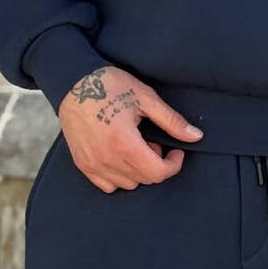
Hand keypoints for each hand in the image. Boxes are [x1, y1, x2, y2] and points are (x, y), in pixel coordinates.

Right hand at [58, 66, 201, 191]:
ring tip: (135, 146)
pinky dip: (120, 176)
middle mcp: (107, 159)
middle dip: (156, 164)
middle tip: (152, 141)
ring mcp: (93, 165)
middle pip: (145, 179)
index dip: (173, 164)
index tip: (176, 150)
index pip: (158, 173)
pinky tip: (120, 155)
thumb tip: (196, 136)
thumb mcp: (145, 98)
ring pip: (128, 185)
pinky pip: (108, 186)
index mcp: (125, 144)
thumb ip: (171, 120)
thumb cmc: (109, 85)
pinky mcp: (83, 165)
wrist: (72, 82)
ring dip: (138, 170)